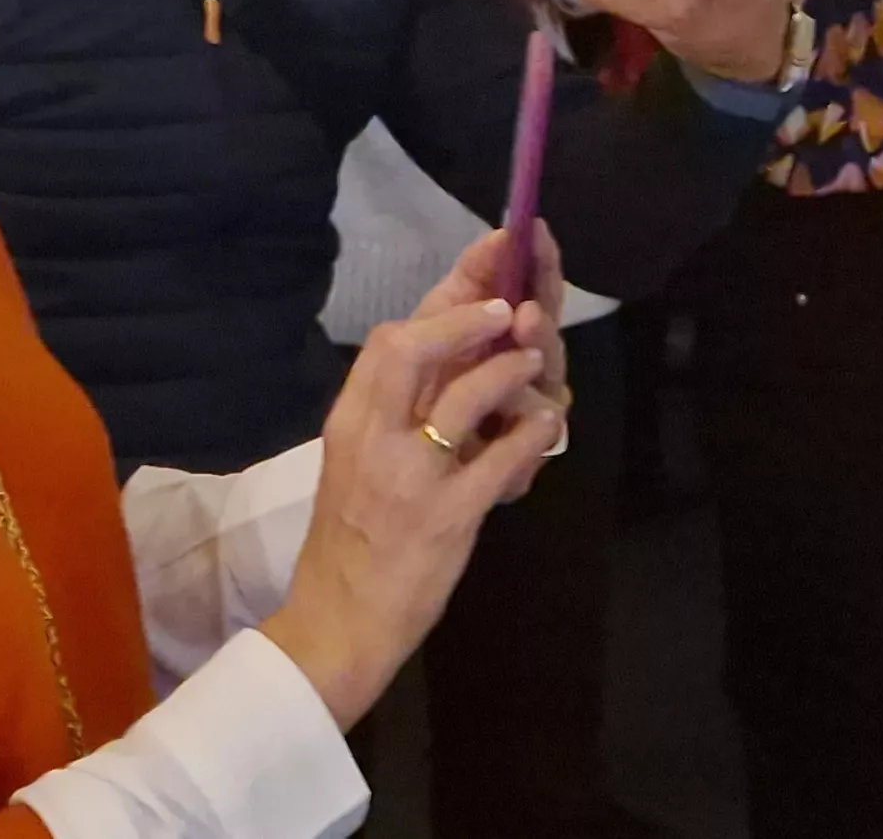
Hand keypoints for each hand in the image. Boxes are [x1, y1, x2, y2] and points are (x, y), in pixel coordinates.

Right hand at [254, 241, 564, 729]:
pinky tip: (544, 423)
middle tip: (510, 305)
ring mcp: (409, 477)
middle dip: (466, 315)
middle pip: (411, 347)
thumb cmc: (352, 538)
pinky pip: (497, 462)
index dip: (447, 297)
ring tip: (533, 360)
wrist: (338, 617)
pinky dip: (529, 436)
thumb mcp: (359, 460)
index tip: (488, 266)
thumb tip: (455, 355)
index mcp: (351, 419)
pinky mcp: (446, 517)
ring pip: (461, 398)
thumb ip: (396, 410)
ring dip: (506, 369)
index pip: (392, 338)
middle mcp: (372, 437)